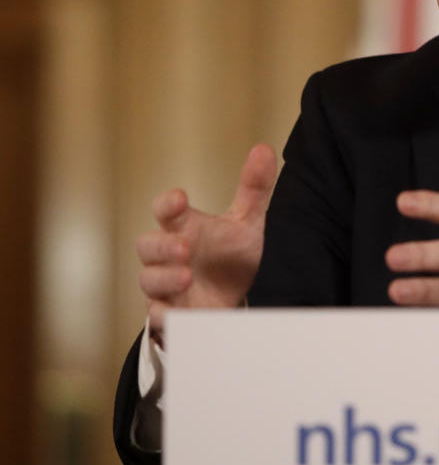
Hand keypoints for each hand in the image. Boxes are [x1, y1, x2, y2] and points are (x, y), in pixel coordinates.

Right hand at [136, 144, 276, 341]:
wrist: (233, 298)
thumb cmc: (230, 255)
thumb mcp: (246, 222)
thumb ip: (254, 188)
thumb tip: (264, 149)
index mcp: (185, 228)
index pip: (165, 210)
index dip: (167, 204)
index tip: (179, 199)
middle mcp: (169, 255)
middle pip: (147, 245)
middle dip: (162, 246)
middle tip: (185, 248)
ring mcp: (166, 285)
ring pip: (148, 279)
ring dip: (164, 277)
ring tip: (187, 277)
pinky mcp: (169, 313)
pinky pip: (155, 315)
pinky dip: (161, 314)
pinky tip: (173, 314)